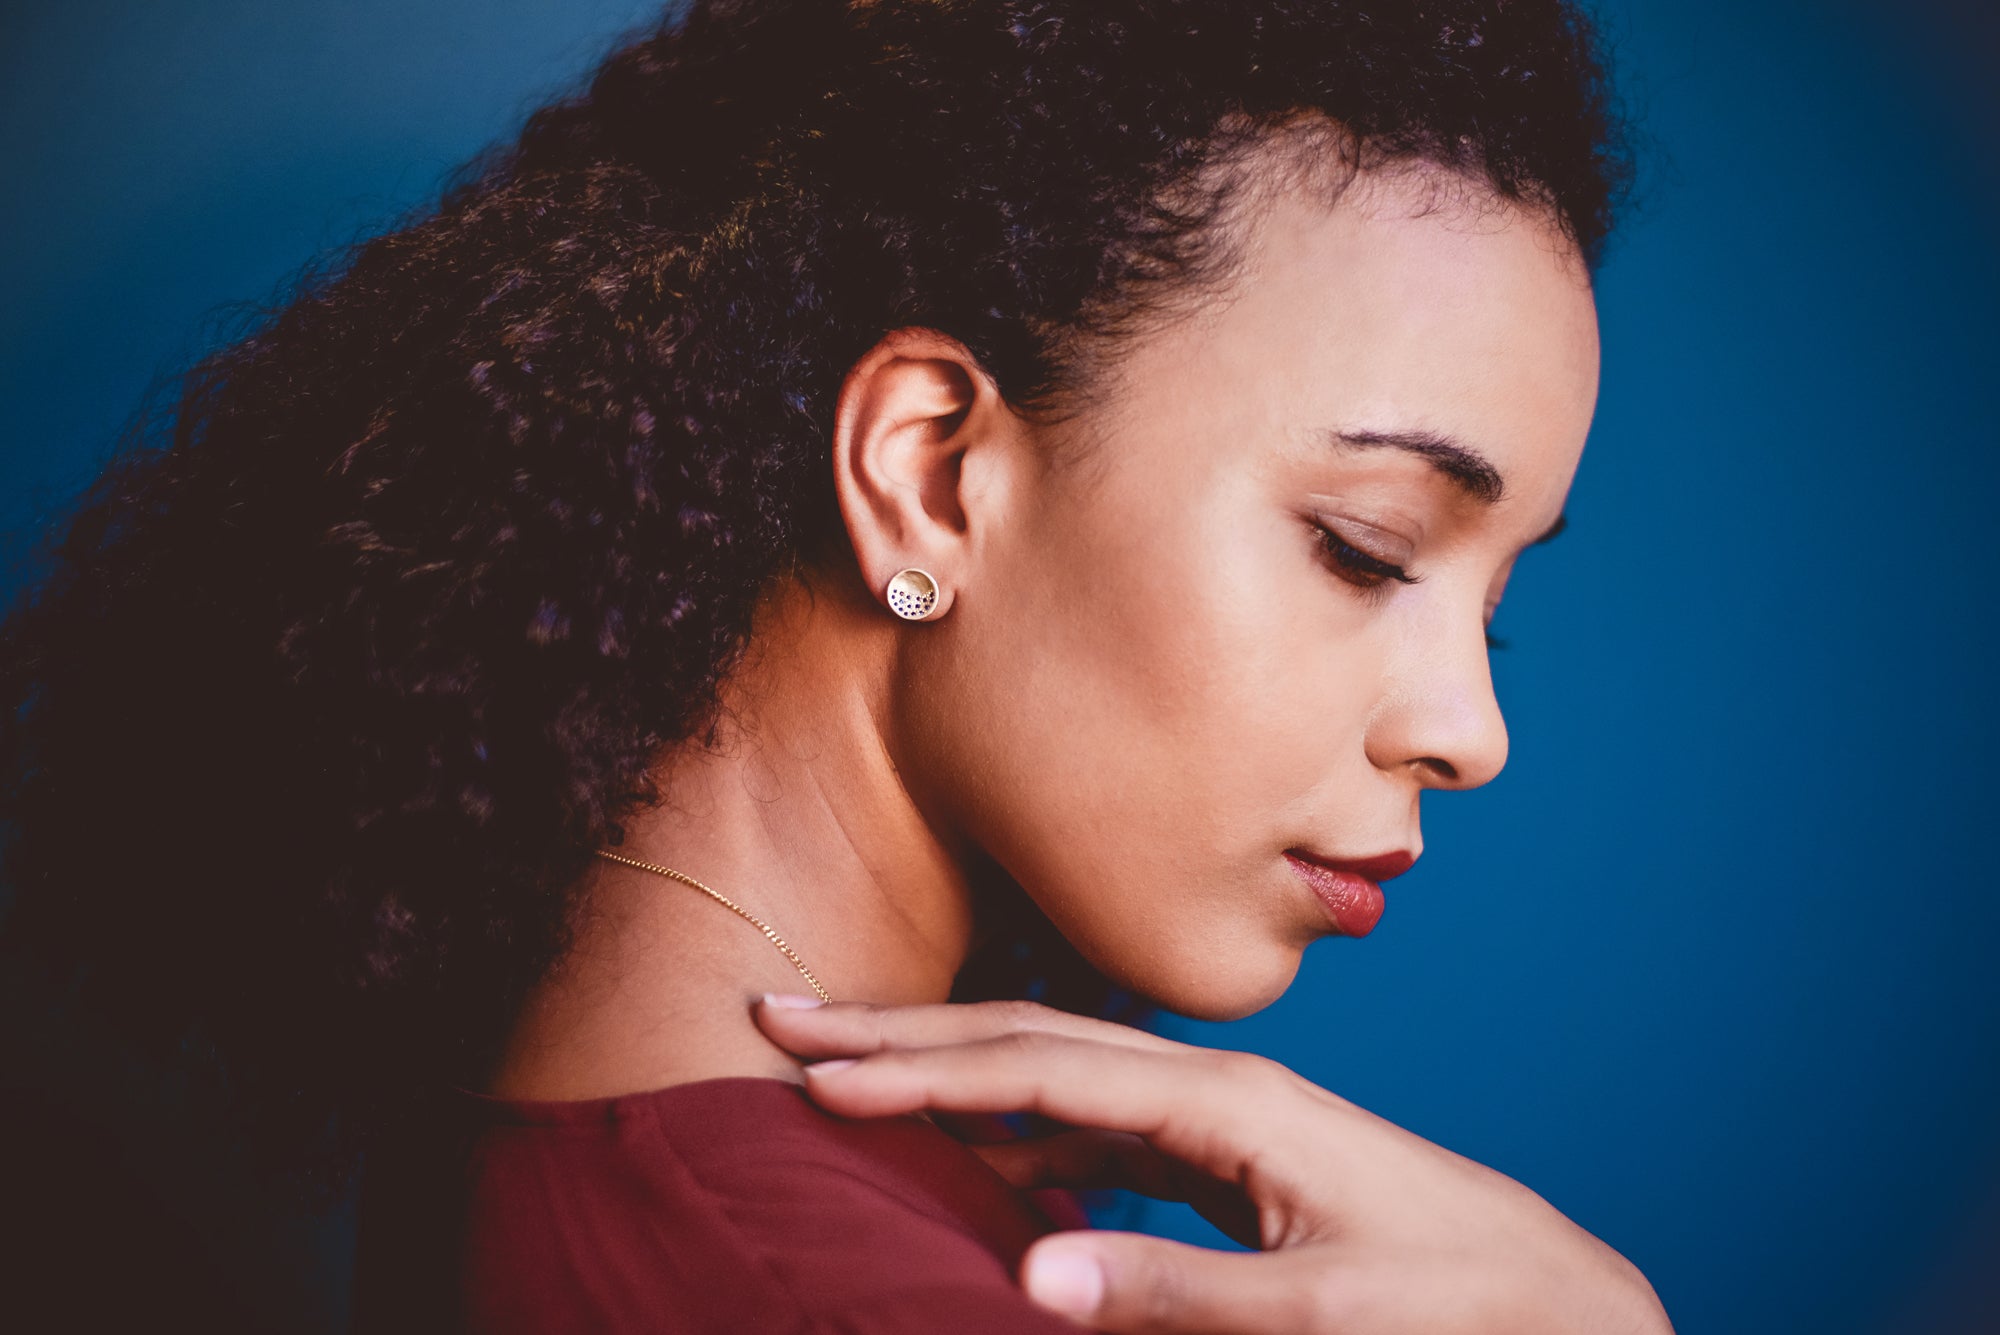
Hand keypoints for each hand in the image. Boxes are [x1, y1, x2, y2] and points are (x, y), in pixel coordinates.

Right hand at [753, 995, 1672, 1334]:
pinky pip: (1096, 1132)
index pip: (1039, 1066)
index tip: (818, 1069)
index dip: (920, 1068)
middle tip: (785, 1017)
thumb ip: (1172, 1289)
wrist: (1560, 1304)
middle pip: (1029, 1041)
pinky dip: (1018, 1131)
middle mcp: (1215, 1088)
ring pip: (1054, 1078)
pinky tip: (977, 1149)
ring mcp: (1219, 1120)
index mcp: (1228, 1103)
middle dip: (904, 1034)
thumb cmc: (1455, 1304)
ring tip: (851, 1068)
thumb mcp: (1317, 1314)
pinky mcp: (1226, 1161)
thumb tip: (1022, 1269)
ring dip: (949, 1072)